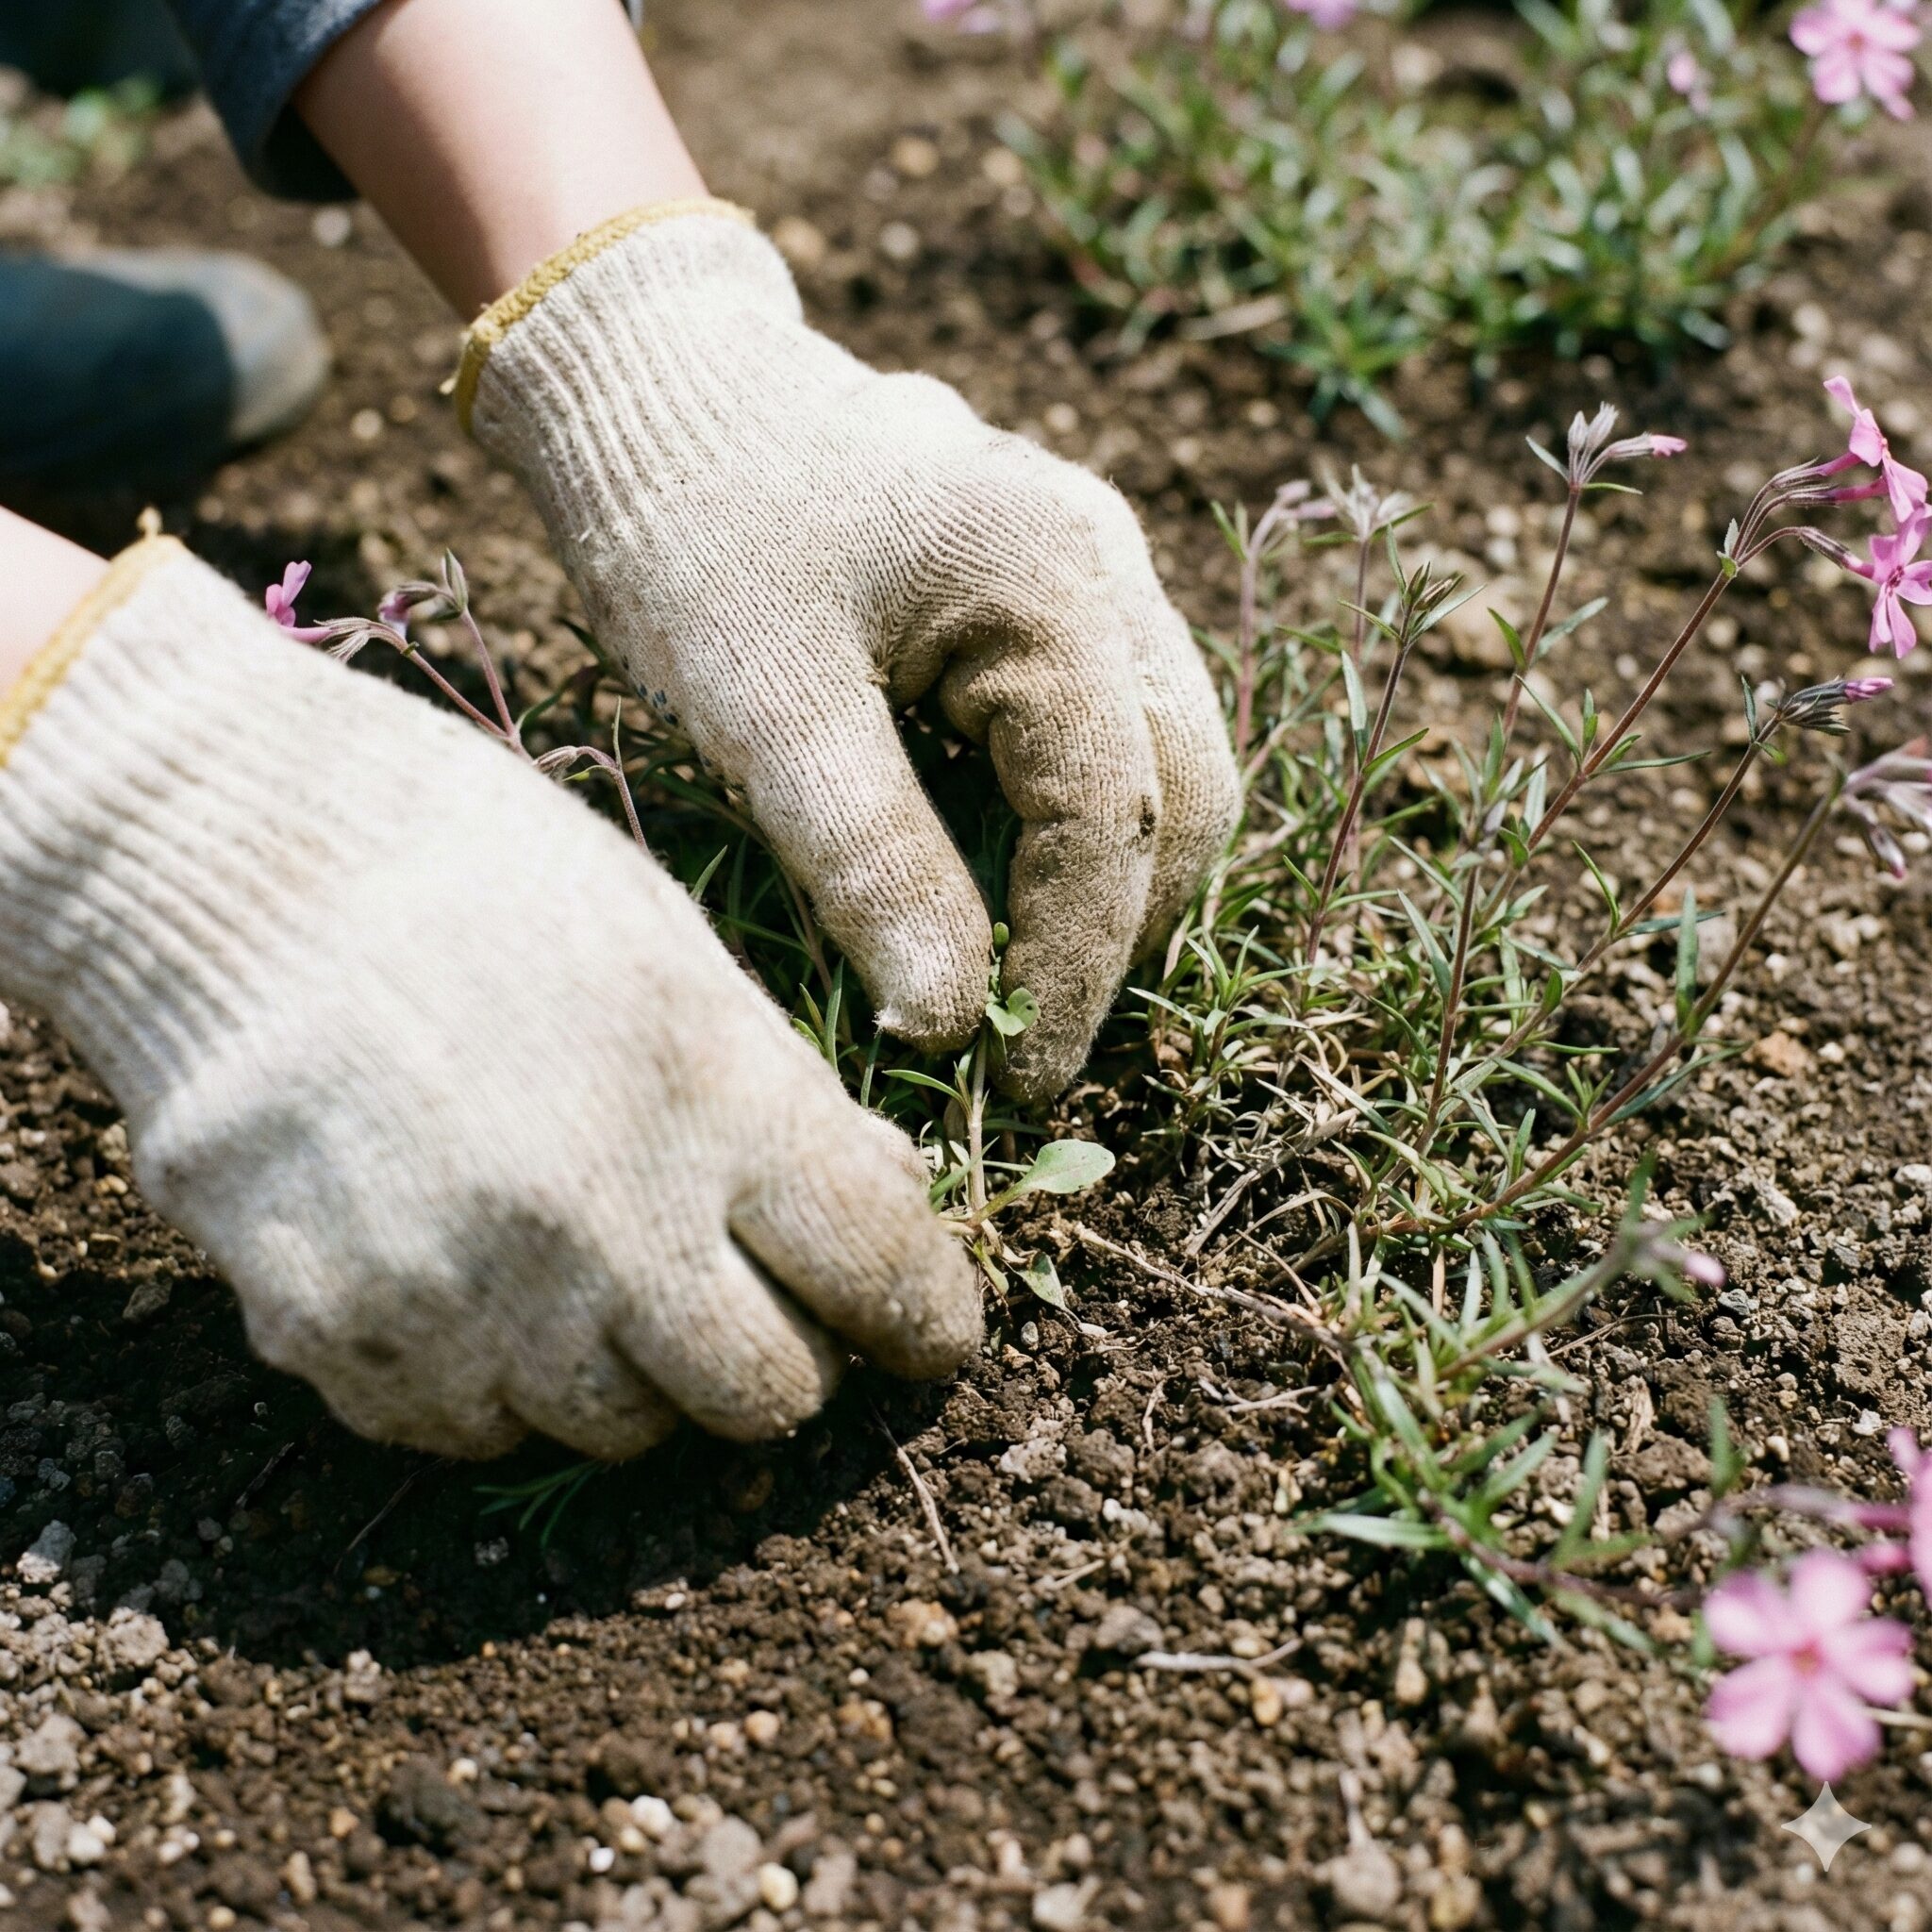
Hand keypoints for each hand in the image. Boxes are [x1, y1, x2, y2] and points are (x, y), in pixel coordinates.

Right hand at [0, 541, 980, 1457]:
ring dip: (642, 1372)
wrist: (220, 864)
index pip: (879, 1268)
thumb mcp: (670, 944)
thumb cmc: (473, 871)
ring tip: (595, 1264)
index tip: (936, 1330)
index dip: (929, 1314)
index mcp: (708, 1093)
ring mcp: (465, 1300)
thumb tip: (887, 1205)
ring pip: (625, 1433)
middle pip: (768, 1396)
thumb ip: (782, 1095)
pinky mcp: (343, 1346)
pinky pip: (478, 1433)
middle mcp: (602, 1222)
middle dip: (790, 1358)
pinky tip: (477, 1276)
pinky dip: (504, 1381)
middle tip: (762, 1300)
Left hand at [460, 205, 1239, 1098]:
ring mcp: (1093, 563)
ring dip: (1103, 881)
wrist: (652, 381)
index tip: (1022, 1082)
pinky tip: (988, 878)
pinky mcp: (1053, 582)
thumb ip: (872, 864)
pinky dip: (1067, 821)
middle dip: (1117, 932)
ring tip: (1008, 977)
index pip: (1116, 819)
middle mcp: (1107, 563)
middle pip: (1180, 791)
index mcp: (1051, 581)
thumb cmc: (690, 532)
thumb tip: (955, 1026)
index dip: (1080, 968)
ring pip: (1158, 761)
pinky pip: (1105, 725)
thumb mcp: (764, 712)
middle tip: (1025, 1039)